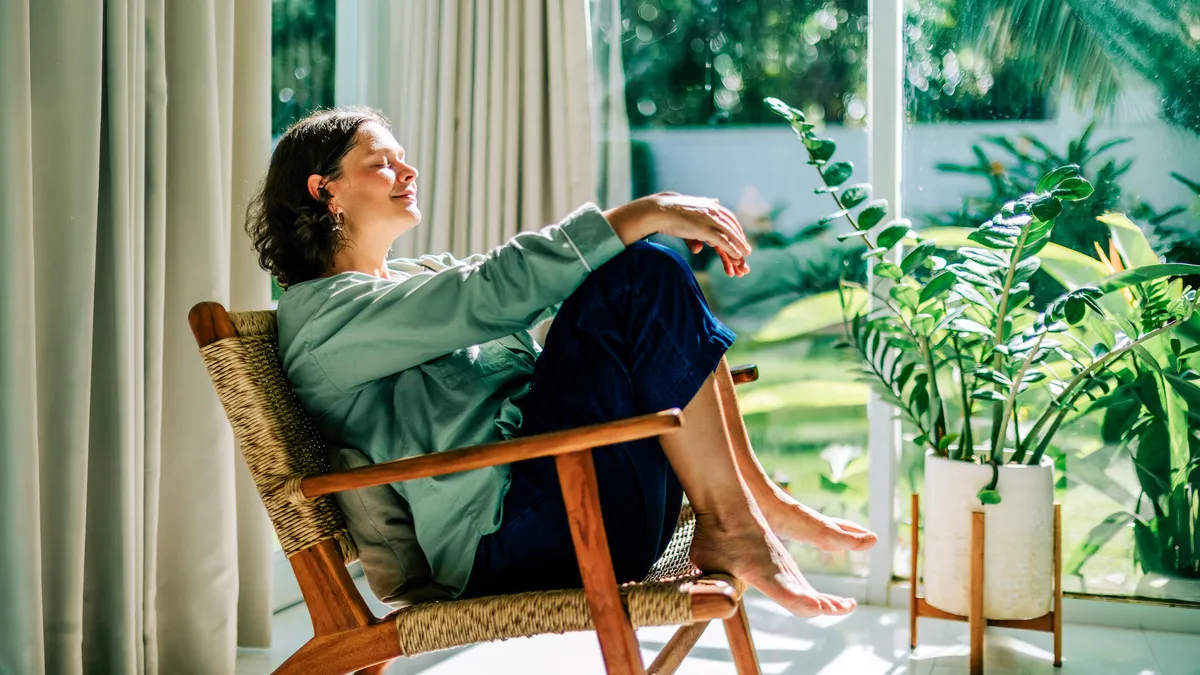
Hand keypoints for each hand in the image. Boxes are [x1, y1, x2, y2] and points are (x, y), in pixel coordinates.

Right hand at [604, 193, 751, 276]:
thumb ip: (695, 232)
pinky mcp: (704, 229)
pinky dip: (731, 248)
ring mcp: (708, 219)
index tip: (741, 240)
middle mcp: (712, 210)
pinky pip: (722, 240)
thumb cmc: (669, 214)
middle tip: (746, 251)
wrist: (658, 209)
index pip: (728, 218)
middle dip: (740, 239)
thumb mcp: (686, 221)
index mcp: (709, 206)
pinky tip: (739, 255)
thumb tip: (699, 246)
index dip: (735, 230)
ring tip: (746, 255)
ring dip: (740, 245)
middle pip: (731, 226)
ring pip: (730, 234)